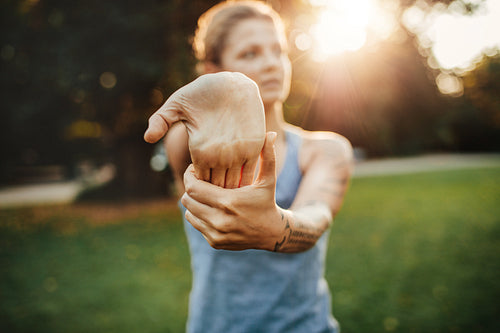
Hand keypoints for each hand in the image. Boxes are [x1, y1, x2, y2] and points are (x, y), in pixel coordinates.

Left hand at [144, 72, 265, 187]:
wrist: (234, 83)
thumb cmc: (202, 93)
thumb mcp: (176, 104)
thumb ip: (159, 121)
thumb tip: (147, 139)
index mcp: (199, 150)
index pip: (197, 183)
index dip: (197, 185)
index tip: (198, 179)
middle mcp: (220, 155)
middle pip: (215, 188)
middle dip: (212, 192)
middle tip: (211, 187)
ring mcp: (239, 153)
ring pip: (232, 184)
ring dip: (228, 189)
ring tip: (223, 184)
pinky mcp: (254, 148)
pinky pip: (248, 174)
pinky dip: (242, 180)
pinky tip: (237, 177)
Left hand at [181, 132, 284, 250]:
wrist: (272, 233)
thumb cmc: (267, 200)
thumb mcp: (269, 179)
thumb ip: (268, 155)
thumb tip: (271, 133)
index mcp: (229, 202)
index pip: (193, 188)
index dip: (190, 176)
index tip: (197, 169)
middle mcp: (220, 220)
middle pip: (187, 200)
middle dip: (191, 188)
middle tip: (200, 180)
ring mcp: (216, 234)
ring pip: (189, 212)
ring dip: (194, 201)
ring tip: (205, 193)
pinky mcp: (215, 242)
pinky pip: (196, 223)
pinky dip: (199, 214)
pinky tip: (211, 207)